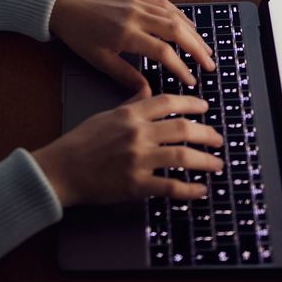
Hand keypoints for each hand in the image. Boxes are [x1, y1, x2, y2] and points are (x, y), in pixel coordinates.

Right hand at [32, 92, 223, 206]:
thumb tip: (148, 91)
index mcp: (130, 114)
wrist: (63, 169)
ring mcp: (138, 160)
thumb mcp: (106, 114)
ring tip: (217, 164)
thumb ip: (131, 104)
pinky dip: (189, 189)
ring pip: (181, 156)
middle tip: (218, 138)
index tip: (205, 106)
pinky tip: (201, 190)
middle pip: (182, 128)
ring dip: (204, 161)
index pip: (168, 102)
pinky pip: (170, 186)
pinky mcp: (136, 185)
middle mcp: (137, 134)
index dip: (191, 102)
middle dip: (206, 133)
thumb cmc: (81, 142)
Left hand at [50, 0, 216, 93]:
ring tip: (205, 48)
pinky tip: (188, 26)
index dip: (181, 67)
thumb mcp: (99, 61)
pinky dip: (180, 15)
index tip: (192, 81)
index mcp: (126, 34)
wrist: (63, 5)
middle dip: (196, 48)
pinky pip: (164, 3)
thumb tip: (148, 92)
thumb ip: (126, 75)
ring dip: (193, 32)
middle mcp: (136, 15)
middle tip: (210, 64)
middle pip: (176, 31)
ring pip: (174, 15)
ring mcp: (137, 2)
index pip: (163, 52)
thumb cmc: (78, 35)